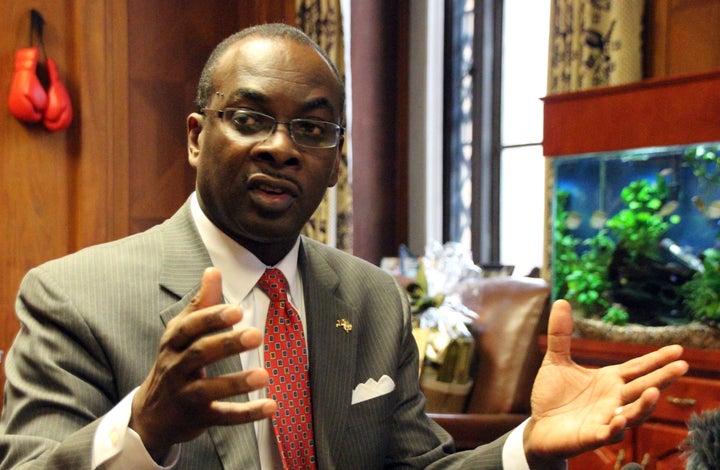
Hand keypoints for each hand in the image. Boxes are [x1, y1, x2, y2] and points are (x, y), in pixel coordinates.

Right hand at [130, 267, 276, 460]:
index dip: (212, 318)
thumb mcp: (181, 333)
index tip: (237, 310)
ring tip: (265, 375)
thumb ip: (200, 303)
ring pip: (209, 389)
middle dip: (227, 344)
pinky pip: (223, 416)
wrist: (150, 415)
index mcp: (174, 342)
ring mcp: (185, 395)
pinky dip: (246, 413)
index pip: (190, 327)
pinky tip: (271, 406)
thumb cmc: (174, 363)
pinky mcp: (197, 418)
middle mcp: (176, 368)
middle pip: (200, 354)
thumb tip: (213, 270)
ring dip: (237, 383)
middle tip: (256, 334)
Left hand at [523, 300, 687, 466]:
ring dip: (644, 405)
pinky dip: (616, 427)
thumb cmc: (553, 395)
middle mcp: (614, 399)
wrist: (539, 427)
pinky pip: (608, 433)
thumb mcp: (556, 361)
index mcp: (610, 380)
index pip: (638, 368)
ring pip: (633, 413)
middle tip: (682, 366)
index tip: (678, 350)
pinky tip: (620, 418)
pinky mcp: (592, 436)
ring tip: (654, 392)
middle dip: (662, 378)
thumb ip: (560, 334)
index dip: (657, 359)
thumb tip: (561, 300)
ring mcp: (606, 418)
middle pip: (643, 388)